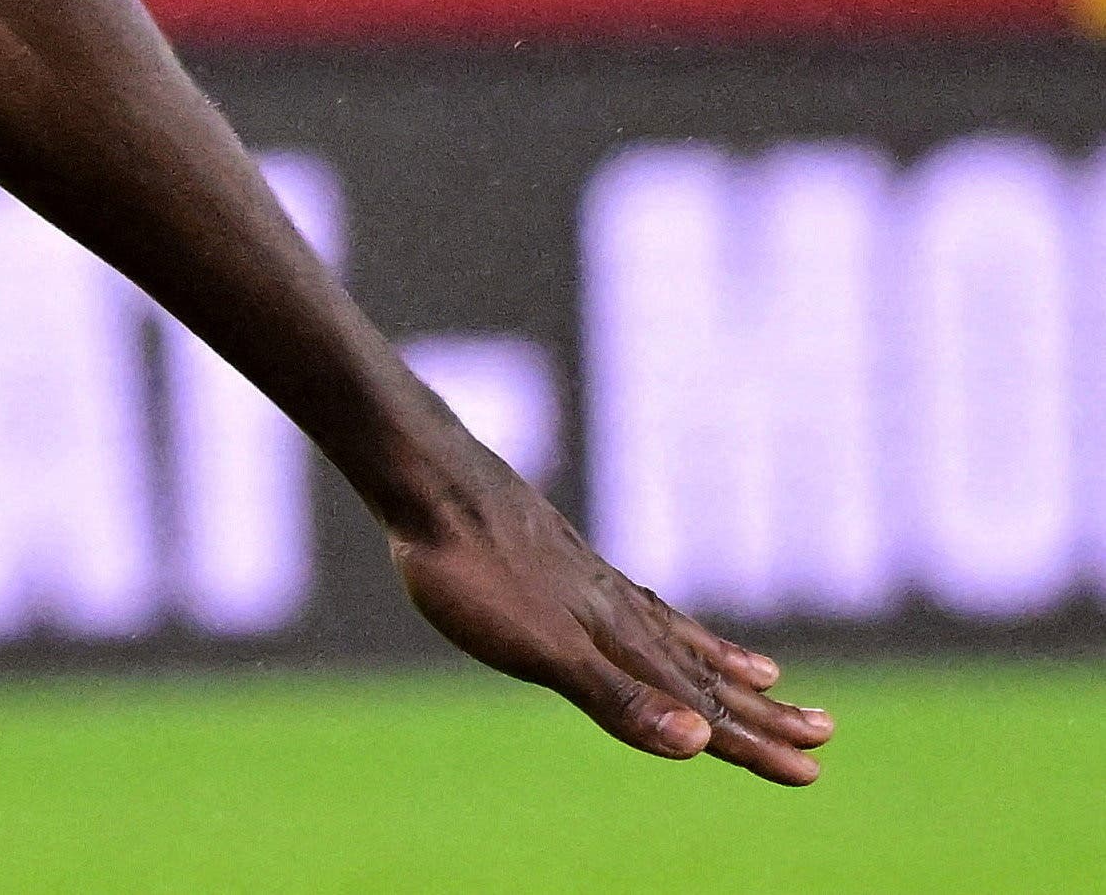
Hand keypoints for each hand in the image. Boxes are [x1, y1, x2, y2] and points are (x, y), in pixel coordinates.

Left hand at [391, 458, 831, 784]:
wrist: (429, 482)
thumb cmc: (475, 573)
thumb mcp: (541, 650)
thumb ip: (618, 698)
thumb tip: (700, 744)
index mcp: (623, 644)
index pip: (704, 709)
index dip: (755, 745)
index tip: (811, 771)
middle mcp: (621, 615)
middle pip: (705, 676)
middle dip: (763, 713)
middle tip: (825, 732)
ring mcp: (594, 587)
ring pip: (675, 639)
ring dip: (724, 667)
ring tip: (770, 679)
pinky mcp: (563, 564)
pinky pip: (636, 604)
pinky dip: (666, 624)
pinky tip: (654, 618)